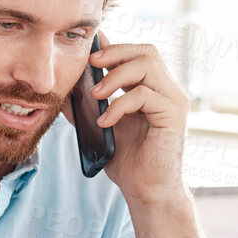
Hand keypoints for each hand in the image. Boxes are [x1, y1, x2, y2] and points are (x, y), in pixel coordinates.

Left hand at [88, 39, 190, 207]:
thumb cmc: (128, 162)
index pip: (138, 54)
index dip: (114, 47)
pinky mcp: (173, 115)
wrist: (146, 191)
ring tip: (95, 95)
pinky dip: (119, 105)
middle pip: (146, 51)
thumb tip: (65, 92)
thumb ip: (87, 109)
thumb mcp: (100, 129)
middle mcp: (166, 91)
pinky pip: (145, 95)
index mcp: (152, 90)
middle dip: (115, 52)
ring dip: (115, 76)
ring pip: (147, 65)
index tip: (89, 50)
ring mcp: (172, 101)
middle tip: (90, 64)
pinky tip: (105, 121)